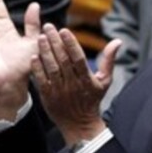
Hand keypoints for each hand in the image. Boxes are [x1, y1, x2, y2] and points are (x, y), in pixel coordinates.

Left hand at [30, 26, 116, 144]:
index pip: (78, 58)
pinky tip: (34, 56)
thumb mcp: (105, 81)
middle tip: (48, 27)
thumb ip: (109, 60)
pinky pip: (42, 81)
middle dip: (55, 42)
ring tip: (41, 37)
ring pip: (52, 68)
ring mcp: (59, 91)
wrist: (80, 125)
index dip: (71, 44)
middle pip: (63, 60)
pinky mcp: (48, 97)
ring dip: (45, 52)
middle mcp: (73, 85)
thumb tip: (117, 41)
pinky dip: (38, 69)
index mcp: (87, 80)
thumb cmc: (93, 100)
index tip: (64, 30)